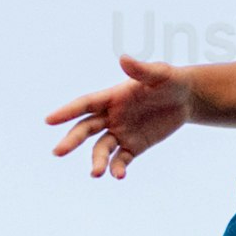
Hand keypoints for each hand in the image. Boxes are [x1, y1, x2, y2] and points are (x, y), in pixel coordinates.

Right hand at [47, 59, 197, 175]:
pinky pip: (122, 159)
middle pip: (86, 129)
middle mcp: (111, 116)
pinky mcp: (134, 146)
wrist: (186, 99)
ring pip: (101, 148)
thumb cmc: (170, 81)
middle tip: (58, 152)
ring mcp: (120, 132)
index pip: (85, 104)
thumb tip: (123, 59)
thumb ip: (142, 70)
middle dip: (72, 140)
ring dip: (97, 160)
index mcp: (111, 97)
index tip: (49, 120)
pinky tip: (119, 176)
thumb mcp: (160, 75)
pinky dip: (118, 168)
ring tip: (96, 173)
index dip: (67, 111)